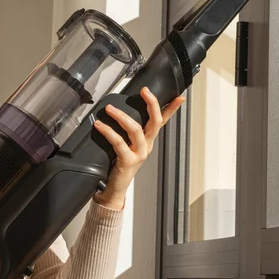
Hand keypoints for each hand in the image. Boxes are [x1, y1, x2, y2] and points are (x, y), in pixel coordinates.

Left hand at [93, 87, 184, 209]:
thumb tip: (117, 112)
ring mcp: (139, 154)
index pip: (162, 122)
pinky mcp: (128, 161)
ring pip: (136, 130)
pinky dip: (108, 132)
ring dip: (122, 116)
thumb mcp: (126, 145)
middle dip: (152, 104)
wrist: (115, 187)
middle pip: (155, 122)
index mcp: (148, 141)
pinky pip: (119, 142)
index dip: (171, 109)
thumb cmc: (120, 165)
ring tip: (110, 108)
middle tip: (145, 91)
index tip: (179, 97)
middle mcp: (146, 146)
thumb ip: (126, 132)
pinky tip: (100, 125)